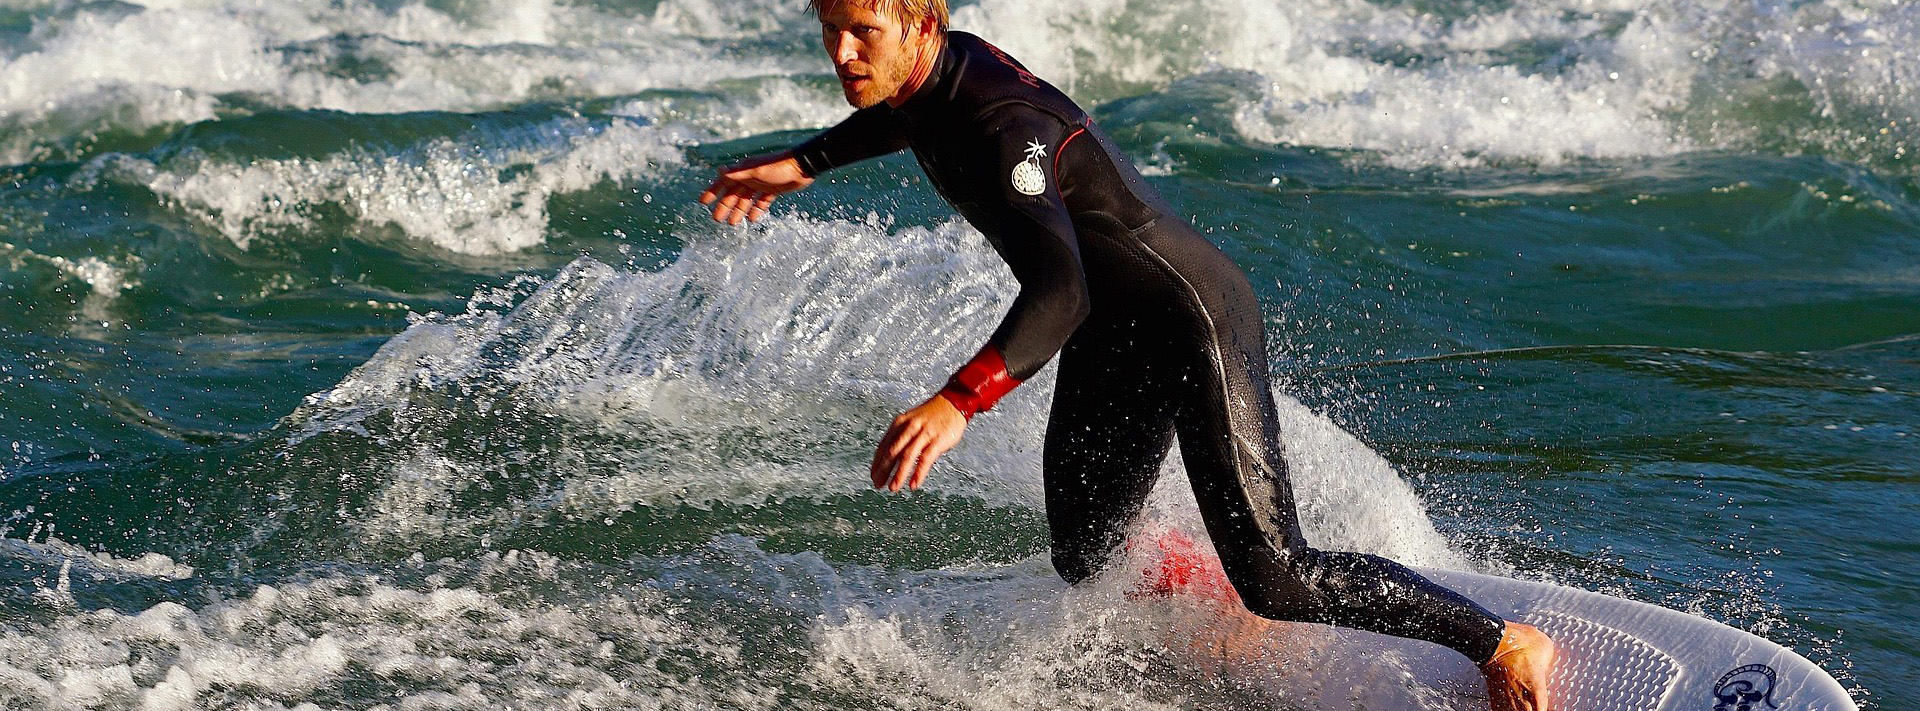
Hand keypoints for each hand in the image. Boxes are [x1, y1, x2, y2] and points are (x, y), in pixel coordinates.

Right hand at [697, 151, 813, 224]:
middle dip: (725, 206)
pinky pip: (761, 202)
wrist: (803, 166)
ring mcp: (761, 184)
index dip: (713, 191)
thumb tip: (719, 172)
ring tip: (733, 224)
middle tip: (717, 219)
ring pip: (746, 200)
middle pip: (733, 194)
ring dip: (739, 211)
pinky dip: (756, 210)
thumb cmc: (779, 166)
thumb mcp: (757, 171)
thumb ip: (739, 173)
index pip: (724, 182)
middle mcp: (750, 177)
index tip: (703, 202)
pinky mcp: (772, 190)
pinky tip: (752, 219)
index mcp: (744, 171)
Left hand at [870, 395, 966, 491]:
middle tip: (878, 485)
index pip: (883, 446)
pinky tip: (913, 484)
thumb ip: (900, 437)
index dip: (877, 463)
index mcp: (899, 424)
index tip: (873, 476)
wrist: (952, 402)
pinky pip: (925, 459)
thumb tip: (889, 456)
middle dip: (883, 470)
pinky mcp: (937, 440)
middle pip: (892, 452)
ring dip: (898, 474)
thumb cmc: (931, 415)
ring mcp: (923, 434)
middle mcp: (909, 428)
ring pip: (907, 456)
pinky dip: (918, 473)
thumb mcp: (910, 421)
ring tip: (893, 488)